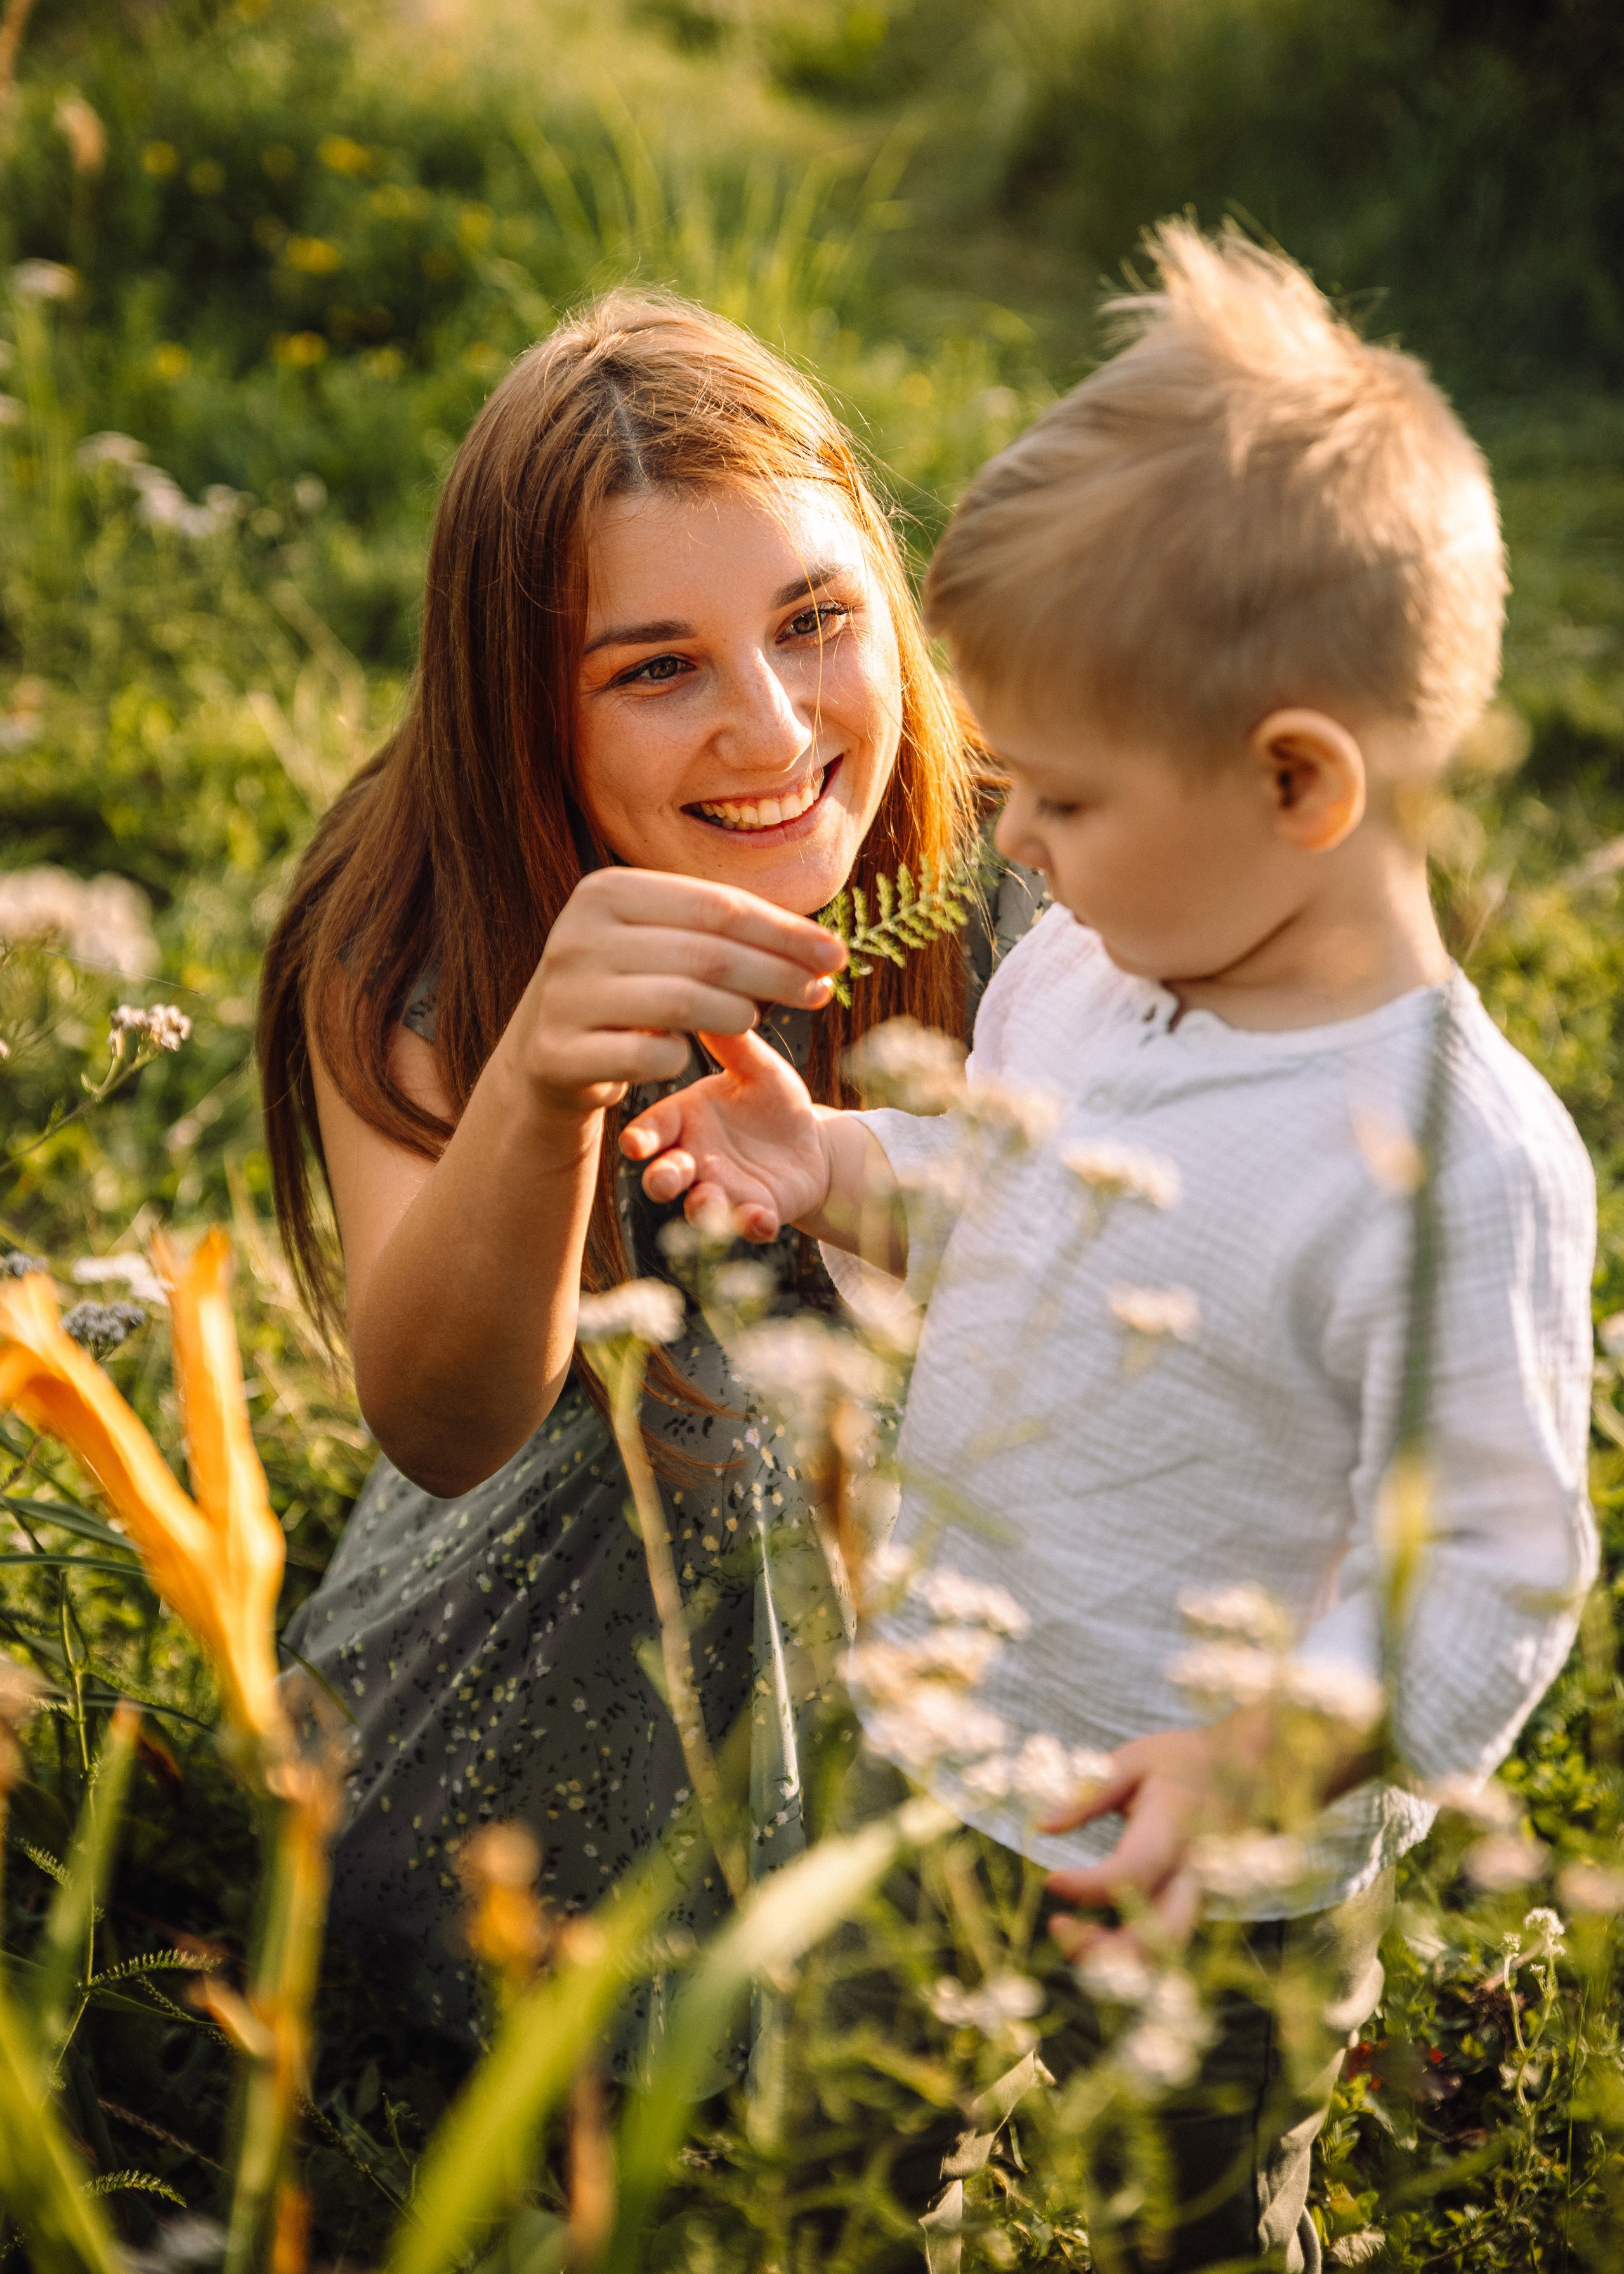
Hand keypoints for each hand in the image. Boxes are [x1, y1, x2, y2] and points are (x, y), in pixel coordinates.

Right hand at [512, 869, 846, 1119]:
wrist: (547, 1050)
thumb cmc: (627, 987)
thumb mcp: (660, 942)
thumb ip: (723, 932)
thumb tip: (820, 948)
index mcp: (606, 890)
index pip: (718, 906)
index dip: (785, 932)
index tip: (836, 955)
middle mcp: (577, 935)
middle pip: (708, 954)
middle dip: (777, 974)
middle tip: (820, 993)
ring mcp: (563, 995)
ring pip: (682, 1004)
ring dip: (737, 1014)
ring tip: (756, 1019)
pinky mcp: (557, 1053)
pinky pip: (648, 1058)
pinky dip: (678, 1060)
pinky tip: (683, 1057)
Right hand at [620, 1030, 833, 1241]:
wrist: (811, 1145)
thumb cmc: (772, 1102)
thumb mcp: (757, 1069)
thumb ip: (733, 1046)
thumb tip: (710, 991)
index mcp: (685, 1120)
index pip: (652, 1129)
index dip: (641, 1138)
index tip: (635, 1144)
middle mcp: (694, 1159)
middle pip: (663, 1175)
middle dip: (660, 1179)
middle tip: (663, 1179)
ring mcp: (722, 1190)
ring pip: (699, 1205)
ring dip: (701, 1208)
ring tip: (708, 1201)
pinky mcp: (755, 1212)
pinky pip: (748, 1225)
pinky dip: (752, 1225)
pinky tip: (762, 1220)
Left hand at [1040, 1710, 1270, 1955]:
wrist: (1246, 1764)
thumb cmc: (1181, 1758)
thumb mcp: (1133, 1760)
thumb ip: (1089, 1794)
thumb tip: (1042, 1827)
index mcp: (1176, 1828)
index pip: (1133, 1872)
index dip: (1089, 1886)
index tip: (1051, 1880)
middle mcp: (1194, 1871)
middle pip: (1159, 1935)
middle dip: (1107, 1949)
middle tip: (1057, 1926)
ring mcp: (1200, 1893)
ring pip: (1164, 1948)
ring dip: (1114, 1957)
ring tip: (1067, 1930)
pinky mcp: (1194, 1902)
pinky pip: (1163, 1938)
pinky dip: (1127, 1949)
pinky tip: (1092, 1933)